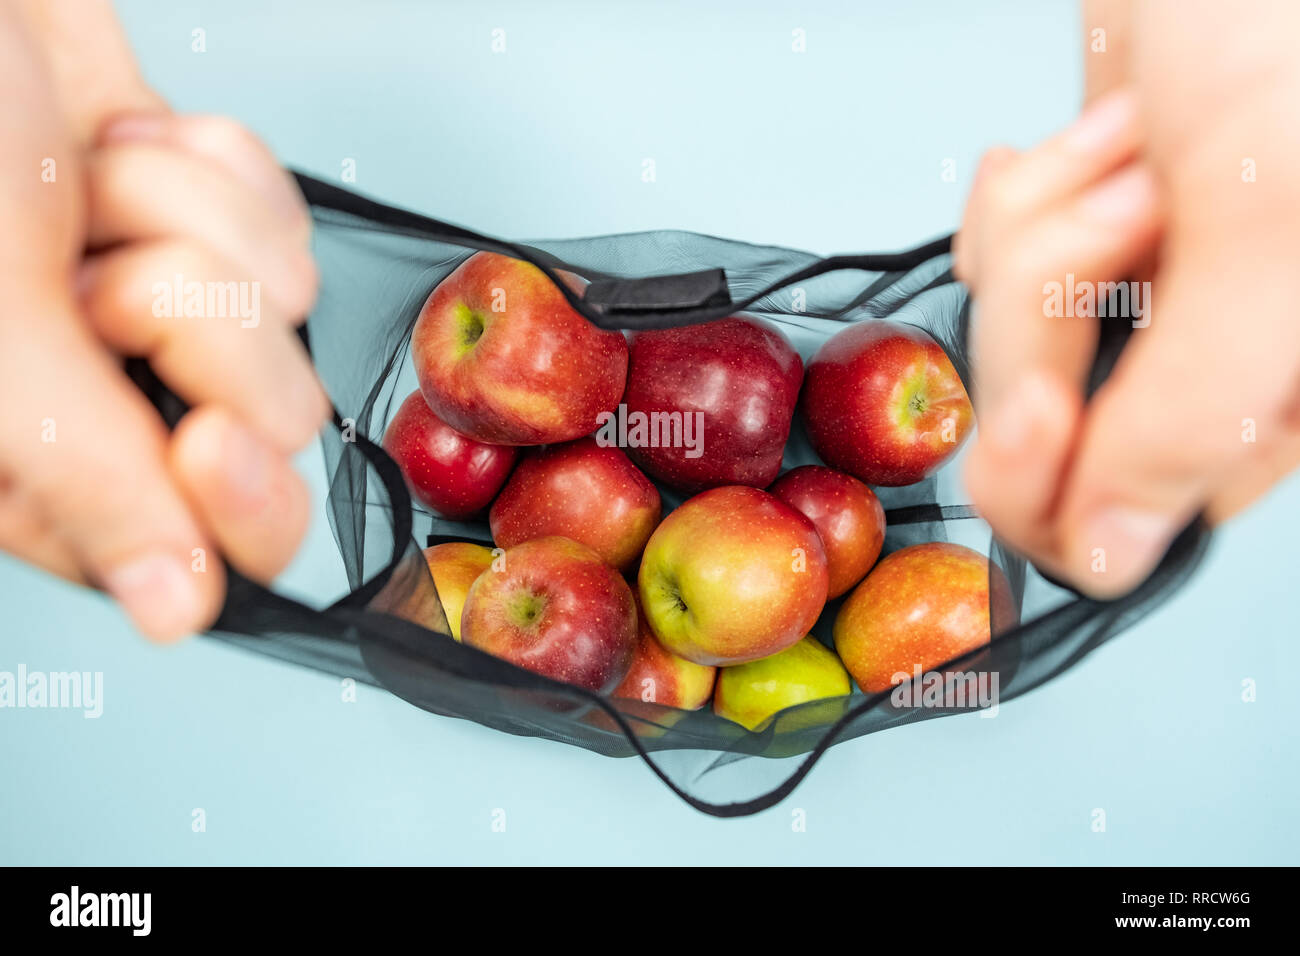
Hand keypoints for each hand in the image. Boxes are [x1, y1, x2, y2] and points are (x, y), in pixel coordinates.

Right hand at [0, 1, 327, 638]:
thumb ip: (83, 475)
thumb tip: (170, 606)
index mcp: (35, 460)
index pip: (205, 551)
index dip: (236, 500)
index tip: (206, 438)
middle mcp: (111, 391)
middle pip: (277, 419)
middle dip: (201, 320)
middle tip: (96, 271)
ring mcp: (165, 299)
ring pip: (288, 307)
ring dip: (189, 220)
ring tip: (77, 185)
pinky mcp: (206, 217)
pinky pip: (287, 219)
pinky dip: (215, 166)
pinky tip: (120, 142)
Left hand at [956, 0, 1299, 596]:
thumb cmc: (1293, 35)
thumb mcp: (1270, 229)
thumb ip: (1197, 411)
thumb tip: (1115, 555)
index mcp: (1279, 405)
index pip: (1117, 528)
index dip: (1050, 476)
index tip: (1042, 400)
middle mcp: (1213, 370)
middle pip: (1042, 431)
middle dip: (1050, 312)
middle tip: (1131, 206)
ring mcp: (1145, 308)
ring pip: (1010, 344)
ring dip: (1037, 235)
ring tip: (1131, 146)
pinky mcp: (1089, 249)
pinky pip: (996, 271)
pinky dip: (1014, 204)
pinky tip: (1073, 144)